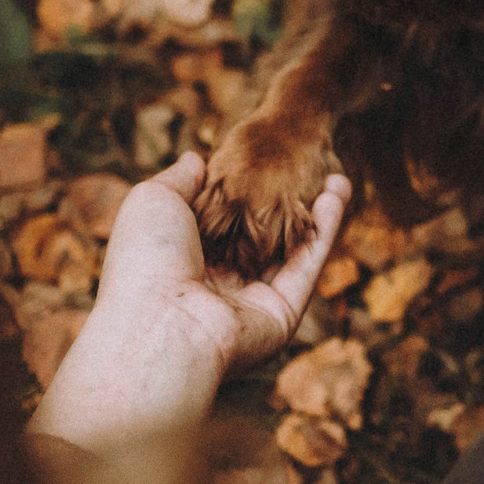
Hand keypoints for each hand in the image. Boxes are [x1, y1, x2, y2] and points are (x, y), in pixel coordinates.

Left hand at [29, 152, 349, 450]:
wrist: (162, 326)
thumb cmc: (148, 260)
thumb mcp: (154, 200)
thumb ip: (181, 178)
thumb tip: (199, 158)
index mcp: (185, 259)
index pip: (225, 219)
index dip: (247, 189)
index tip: (269, 158)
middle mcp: (219, 283)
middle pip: (262, 235)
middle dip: (288, 202)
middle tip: (310, 167)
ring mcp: (251, 302)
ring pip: (291, 250)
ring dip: (316, 213)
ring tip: (336, 174)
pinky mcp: (282, 315)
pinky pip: (306, 267)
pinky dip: (324, 231)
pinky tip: (336, 194)